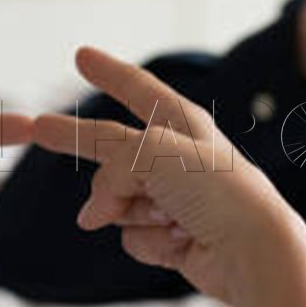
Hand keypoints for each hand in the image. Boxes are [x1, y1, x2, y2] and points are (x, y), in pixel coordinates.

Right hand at [33, 47, 305, 303]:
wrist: (253, 251)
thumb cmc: (216, 191)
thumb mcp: (152, 153)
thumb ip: (109, 169)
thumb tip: (92, 214)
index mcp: (182, 123)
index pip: (137, 88)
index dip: (108, 71)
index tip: (82, 55)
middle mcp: (178, 157)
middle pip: (112, 153)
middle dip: (90, 157)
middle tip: (52, 138)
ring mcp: (175, 198)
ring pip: (117, 201)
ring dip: (132, 213)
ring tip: (171, 219)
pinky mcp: (173, 237)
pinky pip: (133, 235)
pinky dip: (149, 242)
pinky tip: (180, 243)